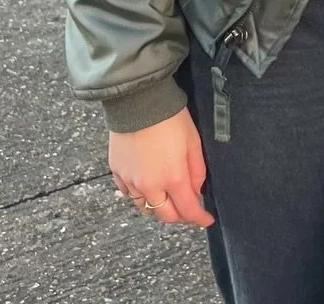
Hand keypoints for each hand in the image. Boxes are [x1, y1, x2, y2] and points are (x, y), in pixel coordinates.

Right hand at [110, 107, 214, 226]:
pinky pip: (129, 194)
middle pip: (165, 216)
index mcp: (173, 177)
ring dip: (158, 207)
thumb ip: (197, 171)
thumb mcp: (193, 142)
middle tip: (187, 207)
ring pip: (145, 208)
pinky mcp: (117, 173)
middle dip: (179, 215)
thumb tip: (196, 191)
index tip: (206, 220)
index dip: (199, 218)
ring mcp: (131, 181)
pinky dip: (140, 194)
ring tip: (167, 196)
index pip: (188, 210)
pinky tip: (147, 183)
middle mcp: (150, 185)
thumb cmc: (170, 117)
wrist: (140, 102)